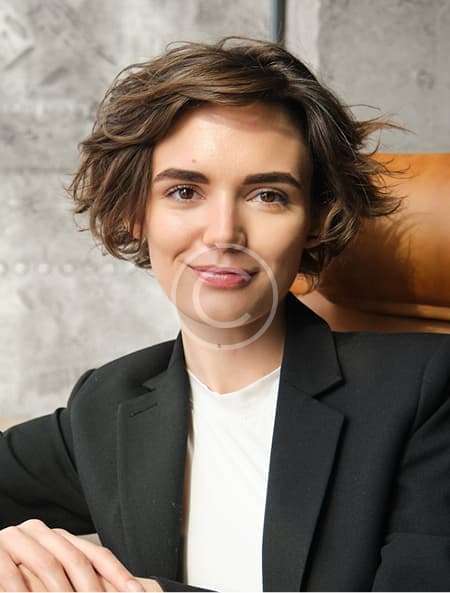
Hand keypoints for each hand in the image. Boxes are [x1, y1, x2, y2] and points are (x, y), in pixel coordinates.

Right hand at [0, 519, 144, 590]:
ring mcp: (15, 539)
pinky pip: (15, 577)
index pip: (96, 554)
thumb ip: (77, 579)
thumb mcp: (50, 576)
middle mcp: (39, 531)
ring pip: (49, 566)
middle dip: (92, 587)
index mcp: (58, 536)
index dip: (118, 574)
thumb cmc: (19, 576)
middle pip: (76, 559)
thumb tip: (120, 592)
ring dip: (62, 592)